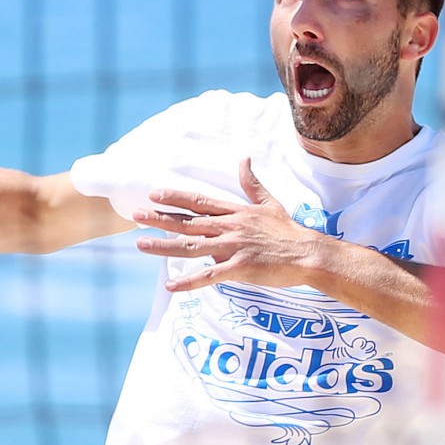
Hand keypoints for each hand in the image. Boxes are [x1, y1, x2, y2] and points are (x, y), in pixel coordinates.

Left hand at [132, 159, 329, 292]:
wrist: (309, 254)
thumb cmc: (289, 231)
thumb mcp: (269, 202)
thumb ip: (252, 183)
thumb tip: (244, 158)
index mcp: (235, 212)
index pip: (199, 202)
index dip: (175, 198)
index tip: (154, 194)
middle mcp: (230, 227)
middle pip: (189, 222)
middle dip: (160, 219)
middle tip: (136, 215)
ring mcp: (234, 247)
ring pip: (192, 247)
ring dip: (164, 246)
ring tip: (141, 244)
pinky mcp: (240, 268)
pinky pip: (209, 276)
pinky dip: (188, 282)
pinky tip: (170, 286)